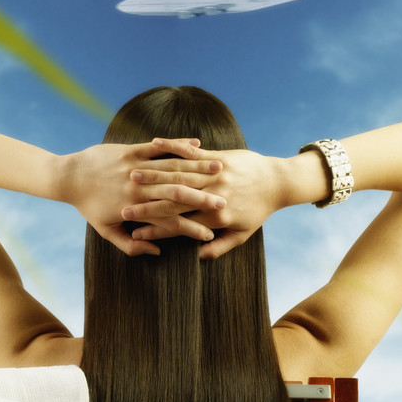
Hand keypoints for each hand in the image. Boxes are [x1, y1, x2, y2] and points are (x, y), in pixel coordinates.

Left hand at [60, 140, 226, 255]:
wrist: (68, 176)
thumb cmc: (88, 206)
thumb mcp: (106, 230)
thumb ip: (130, 245)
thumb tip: (155, 251)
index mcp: (136, 209)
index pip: (170, 221)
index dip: (191, 228)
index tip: (210, 235)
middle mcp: (139, 188)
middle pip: (178, 194)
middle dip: (203, 198)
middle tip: (225, 202)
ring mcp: (136, 166)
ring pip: (172, 168)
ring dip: (198, 169)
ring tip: (220, 171)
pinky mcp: (131, 150)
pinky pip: (160, 147)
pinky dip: (179, 146)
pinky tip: (198, 144)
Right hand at [124, 139, 286, 258]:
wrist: (277, 181)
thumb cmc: (258, 210)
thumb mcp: (242, 234)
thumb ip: (219, 247)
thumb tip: (198, 257)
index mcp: (216, 218)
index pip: (179, 225)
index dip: (156, 230)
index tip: (135, 232)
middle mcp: (212, 196)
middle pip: (173, 202)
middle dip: (146, 205)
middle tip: (123, 208)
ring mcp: (215, 175)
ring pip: (178, 176)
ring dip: (153, 176)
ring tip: (131, 177)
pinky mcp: (217, 157)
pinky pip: (191, 151)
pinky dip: (173, 147)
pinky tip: (155, 143)